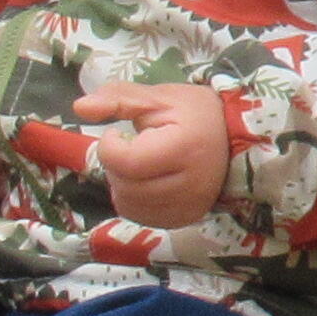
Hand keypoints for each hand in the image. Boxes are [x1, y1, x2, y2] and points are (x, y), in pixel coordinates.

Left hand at [70, 80, 230, 229]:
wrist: (236, 137)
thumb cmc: (194, 113)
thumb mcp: (157, 97)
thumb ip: (117, 99)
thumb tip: (79, 107)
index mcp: (183, 148)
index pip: (126, 162)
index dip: (110, 147)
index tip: (118, 133)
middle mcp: (190, 184)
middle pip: (125, 185)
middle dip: (116, 165)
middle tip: (130, 148)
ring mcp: (189, 206)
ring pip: (128, 205)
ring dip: (122, 184)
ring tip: (138, 165)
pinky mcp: (186, 218)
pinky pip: (142, 218)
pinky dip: (133, 201)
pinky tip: (144, 183)